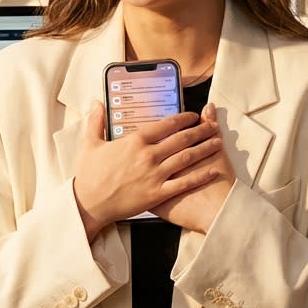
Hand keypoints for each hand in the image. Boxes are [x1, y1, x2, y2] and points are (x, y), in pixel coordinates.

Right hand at [72, 102, 224, 239]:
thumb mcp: (90, 144)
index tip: (194, 116)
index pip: (166, 124)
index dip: (183, 118)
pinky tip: (214, 170)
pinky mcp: (157, 194)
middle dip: (201, 131)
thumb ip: (96, 121)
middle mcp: (148, 155)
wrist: (89, 204)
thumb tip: (97, 103)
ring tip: (218, 142)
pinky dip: (201, 176)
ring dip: (204, 148)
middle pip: (181, 139)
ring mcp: (154, 175)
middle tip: (213, 126)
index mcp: (135, 141)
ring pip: (186, 158)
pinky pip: (184, 183)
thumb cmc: (89, 175)